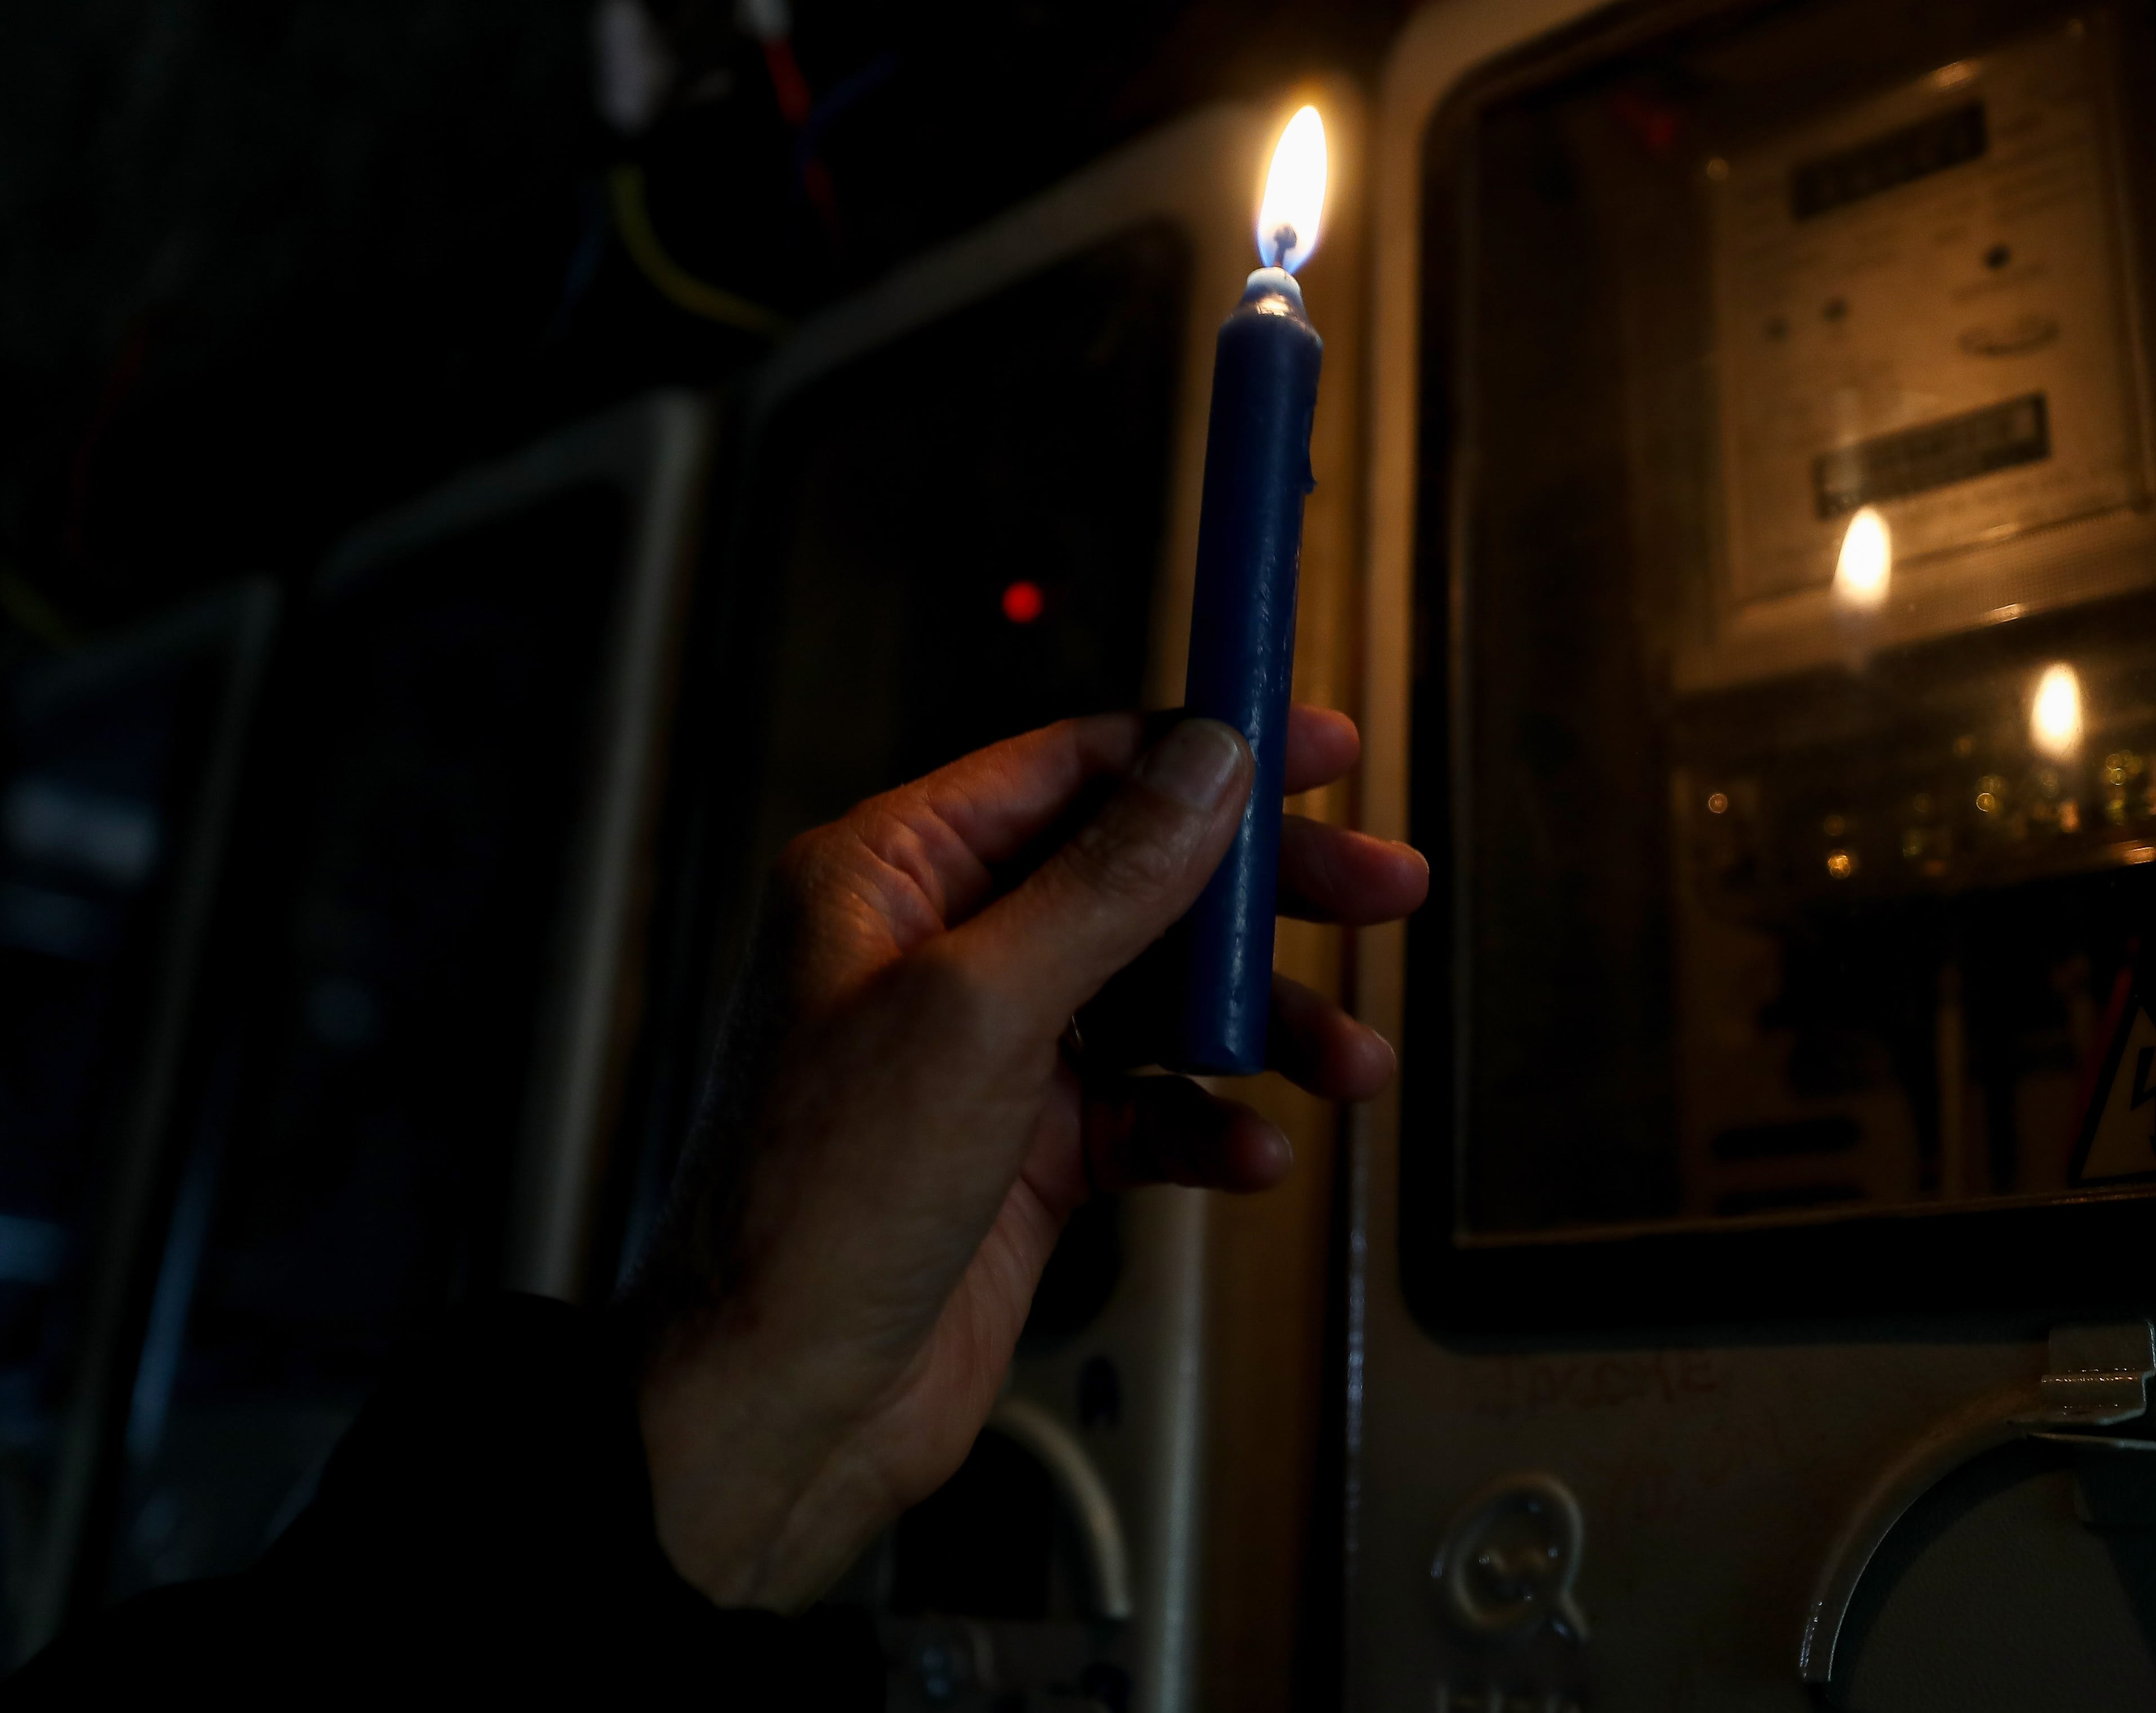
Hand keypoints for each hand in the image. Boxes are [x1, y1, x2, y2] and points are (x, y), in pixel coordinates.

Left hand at [623, 706, 1425, 1609]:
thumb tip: (1204, 765)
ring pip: (1161, 1002)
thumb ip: (1107, 881)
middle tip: (1381, 888)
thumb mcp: (979, 1010)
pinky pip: (1148, 1113)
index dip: (1204, 752)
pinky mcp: (1023, 1153)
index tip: (1315, 748)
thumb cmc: (814, 1206)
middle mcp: (939, 952)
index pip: (1074, 770)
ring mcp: (986, 1056)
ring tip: (1347, 1062)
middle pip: (1139, 879)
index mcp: (891, 877)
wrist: (775, 1408)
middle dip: (1267, 893)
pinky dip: (1208, 1129)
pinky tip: (1251, 1154)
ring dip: (1261, 1029)